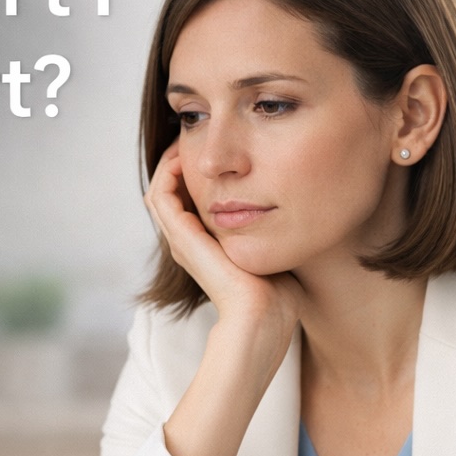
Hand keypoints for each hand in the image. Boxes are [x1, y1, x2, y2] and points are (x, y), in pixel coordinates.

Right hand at [144, 142, 303, 334]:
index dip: (195, 174)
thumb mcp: (273, 251)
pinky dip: (167, 173)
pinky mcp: (182, 238)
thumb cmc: (276, 293)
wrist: (264, 316)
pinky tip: (183, 155)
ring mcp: (181, 242)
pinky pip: (161, 196)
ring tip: (184, 141)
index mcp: (206, 247)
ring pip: (159, 191)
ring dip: (169, 163)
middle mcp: (188, 244)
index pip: (187, 203)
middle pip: (170, 194)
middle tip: (193, 139)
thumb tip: (295, 209)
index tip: (215, 153)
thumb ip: (273, 230)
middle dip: (179, 164)